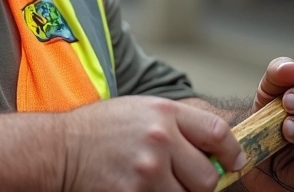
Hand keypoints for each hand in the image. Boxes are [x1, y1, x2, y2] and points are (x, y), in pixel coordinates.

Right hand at [63, 95, 247, 191]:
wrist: (60, 149)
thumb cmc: (102, 129)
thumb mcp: (141, 110)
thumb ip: (179, 125)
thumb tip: (218, 151)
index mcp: (163, 113)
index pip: (218, 133)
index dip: (232, 152)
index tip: (233, 162)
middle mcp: (158, 140)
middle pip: (208, 176)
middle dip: (200, 183)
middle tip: (183, 179)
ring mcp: (146, 171)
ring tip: (155, 183)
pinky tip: (142, 189)